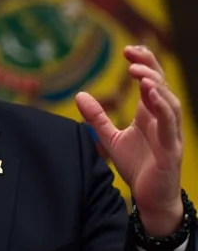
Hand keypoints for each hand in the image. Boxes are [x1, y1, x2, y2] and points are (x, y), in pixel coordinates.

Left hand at [75, 45, 182, 235]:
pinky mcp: (172, 150)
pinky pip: (170, 125)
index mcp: (151, 115)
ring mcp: (170, 134)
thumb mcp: (111, 138)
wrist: (151, 200)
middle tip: (132, 54)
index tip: (127, 51)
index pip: (151, 81)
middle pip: (162, 85)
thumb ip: (97, 118)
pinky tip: (151, 95)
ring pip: (169, 102)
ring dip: (156, 85)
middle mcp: (163, 120)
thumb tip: (79, 94)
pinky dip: (162, 107)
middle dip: (149, 66)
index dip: (143, 63)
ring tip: (139, 73)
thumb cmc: (137, 167)